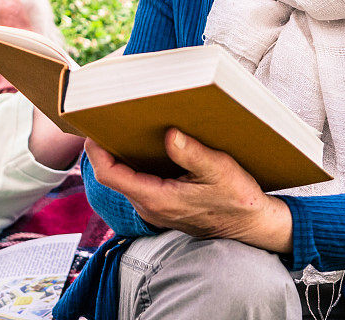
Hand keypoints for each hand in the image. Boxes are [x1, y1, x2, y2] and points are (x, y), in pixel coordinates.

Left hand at [85, 129, 292, 253]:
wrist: (251, 227)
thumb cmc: (237, 198)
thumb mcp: (219, 170)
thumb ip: (191, 154)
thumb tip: (169, 134)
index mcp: (158, 198)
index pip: (111, 176)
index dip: (97, 152)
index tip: (93, 127)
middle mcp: (150, 207)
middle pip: (113, 176)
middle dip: (107, 148)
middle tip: (110, 118)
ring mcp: (155, 209)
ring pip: (125, 180)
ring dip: (121, 155)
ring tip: (126, 126)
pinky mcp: (163, 206)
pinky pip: (138, 184)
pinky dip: (135, 164)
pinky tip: (148, 144)